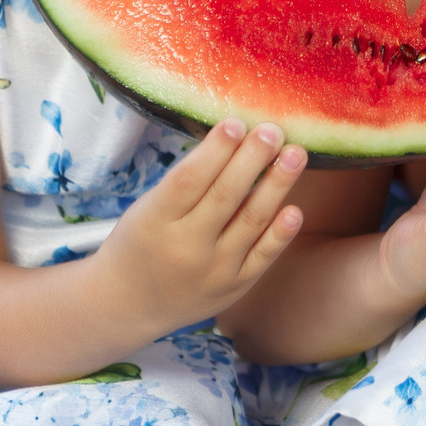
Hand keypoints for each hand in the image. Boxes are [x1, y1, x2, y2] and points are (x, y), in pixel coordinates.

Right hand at [98, 119, 308, 322]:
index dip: (215, 150)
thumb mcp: (146, 208)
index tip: (237, 123)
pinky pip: (263, 257)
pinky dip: (280, 233)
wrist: (130, 303)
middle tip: (273, 130)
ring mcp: (213, 270)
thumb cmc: (141, 241)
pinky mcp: (234, 287)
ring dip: (276, 186)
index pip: (189, 180)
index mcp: (156, 220)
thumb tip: (235, 138)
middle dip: (252, 159)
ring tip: (295, 155)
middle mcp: (186, 247)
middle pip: (225, 196)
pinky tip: (295, 208)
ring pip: (250, 222)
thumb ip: (186, 182)